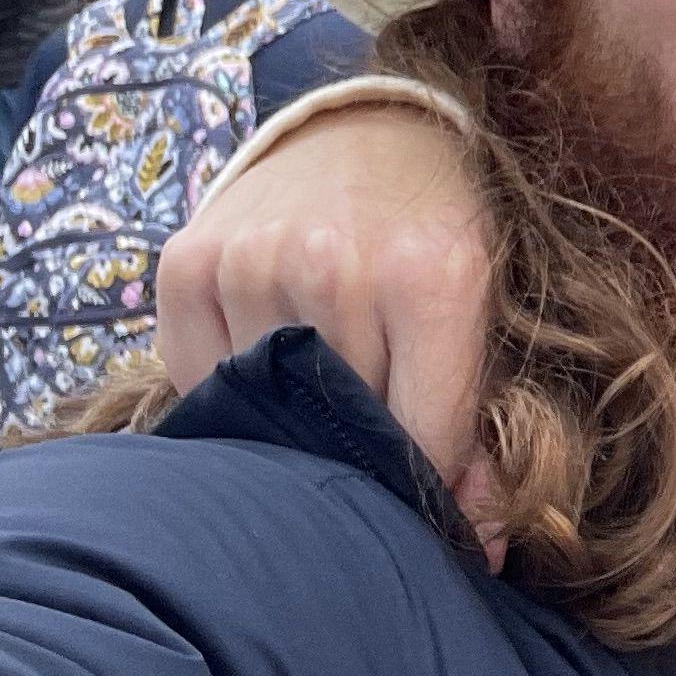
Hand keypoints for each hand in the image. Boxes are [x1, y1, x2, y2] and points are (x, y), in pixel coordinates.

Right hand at [154, 103, 506, 554]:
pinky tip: (263, 357)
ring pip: (268, 409)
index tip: (428, 508)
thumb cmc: (442, 233)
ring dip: (290, 418)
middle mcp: (338, 263)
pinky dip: (228, 386)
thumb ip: (480, 428)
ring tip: (318, 389)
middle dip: (359, 455)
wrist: (372, 128)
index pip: (421, 443)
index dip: (426, 488)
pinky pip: (199, 375)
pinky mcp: (188, 260)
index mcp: (435, 276)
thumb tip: (476, 547)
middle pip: (343, 429)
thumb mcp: (488, 311)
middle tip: (366, 446)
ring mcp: (256, 260)